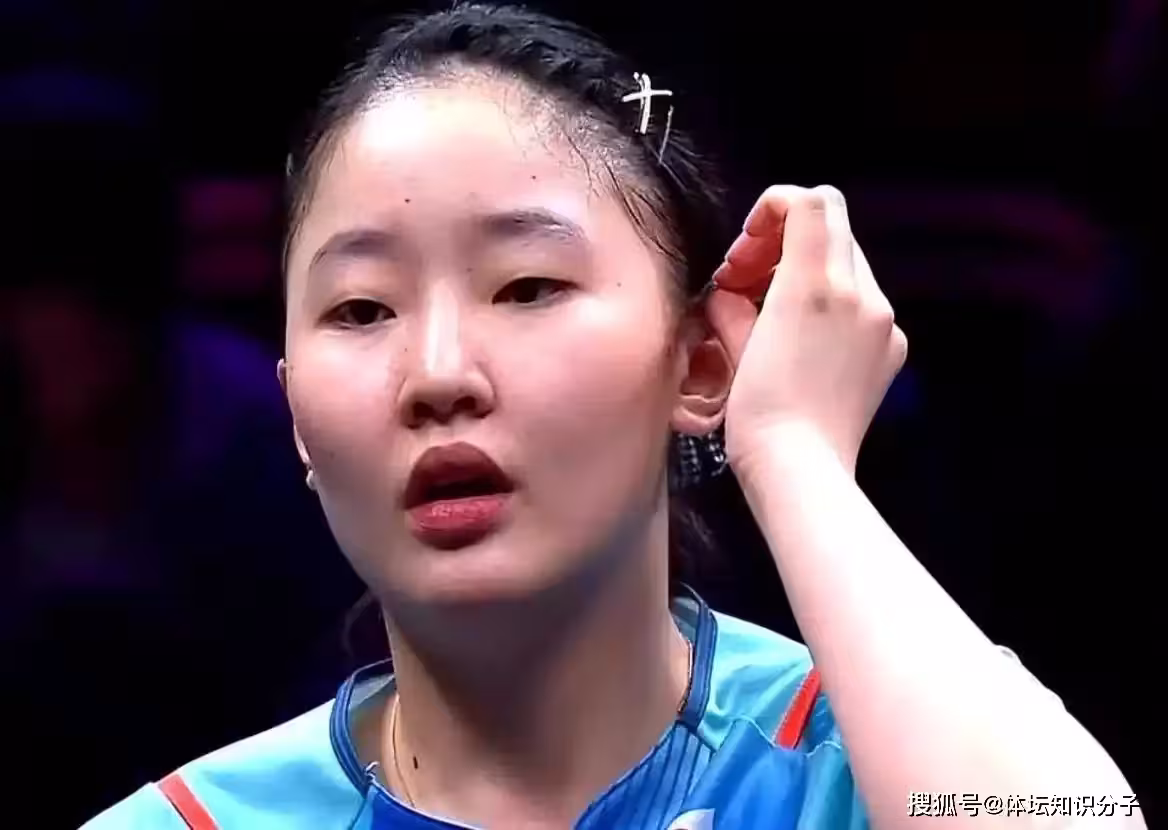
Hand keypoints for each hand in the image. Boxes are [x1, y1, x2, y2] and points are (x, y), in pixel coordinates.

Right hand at [707, 185, 906, 477]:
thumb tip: (729, 293)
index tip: (746, 248)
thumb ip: (732, 303)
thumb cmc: (761, 416)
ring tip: (769, 311)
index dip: (771, 209)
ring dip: (807, 271)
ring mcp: (881, 322)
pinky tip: (802, 340)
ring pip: (847, 263)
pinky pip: (862, 303)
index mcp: (816, 284)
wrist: (803, 471)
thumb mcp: (733, 348)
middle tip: (746, 280)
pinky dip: (831, 303)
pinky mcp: (890, 350)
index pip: (809, 201)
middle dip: (783, 242)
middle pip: (830, 227)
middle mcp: (860, 294)